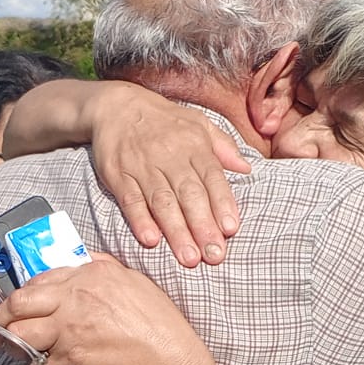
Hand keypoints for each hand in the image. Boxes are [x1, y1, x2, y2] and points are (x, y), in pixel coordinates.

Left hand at [0, 254, 215, 364]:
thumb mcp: (132, 281)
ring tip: (14, 354)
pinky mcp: (72, 353)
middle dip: (2, 317)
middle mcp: (76, 294)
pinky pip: (39, 362)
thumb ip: (103, 268)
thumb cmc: (157, 323)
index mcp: (90, 272)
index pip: (40, 278)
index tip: (18, 307)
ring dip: (12, 346)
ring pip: (21, 332)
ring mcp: (71, 324)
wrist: (169, 358)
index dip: (23, 295)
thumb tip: (82, 262)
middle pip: (19, 301)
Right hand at [86, 84, 248, 267]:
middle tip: (214, 255)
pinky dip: (140, 220)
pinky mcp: (119, 176)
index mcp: (194, 146)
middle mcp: (170, 157)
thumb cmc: (164, 120)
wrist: (117, 106)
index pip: (212, 177)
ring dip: (176, 231)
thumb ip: (223, 146)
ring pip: (162, 202)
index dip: (222, 203)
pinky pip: (130, 200)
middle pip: (189, 195)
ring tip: (189, 258)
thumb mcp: (199, 123)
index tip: (231, 229)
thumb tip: (247, 168)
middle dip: (203, 226)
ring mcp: (143, 167)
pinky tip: (150, 240)